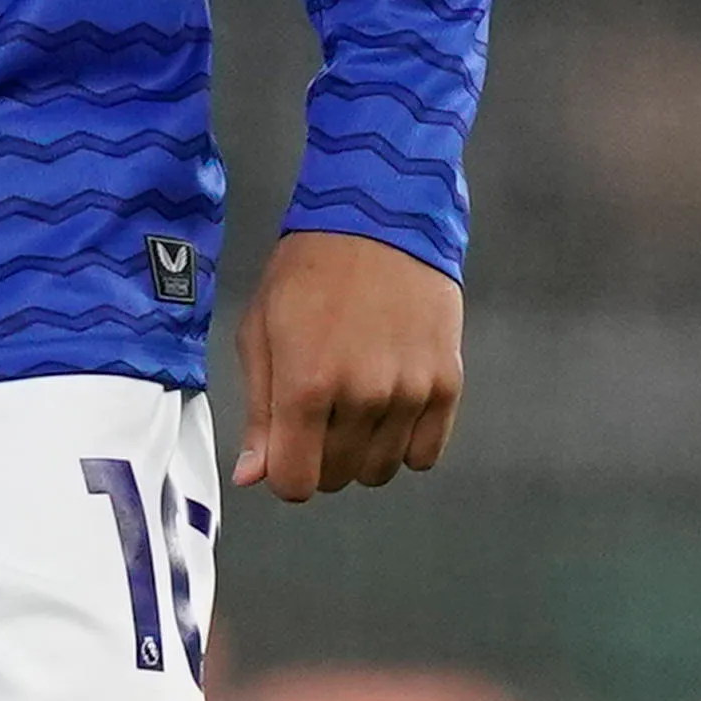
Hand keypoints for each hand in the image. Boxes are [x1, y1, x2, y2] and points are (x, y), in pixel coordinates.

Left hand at [231, 230, 461, 503]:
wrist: (377, 218)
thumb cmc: (307, 271)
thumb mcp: (261, 331)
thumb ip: (260, 410)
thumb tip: (253, 476)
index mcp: (307, 384)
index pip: (296, 482)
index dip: (285, 474)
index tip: (286, 449)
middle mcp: (363, 396)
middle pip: (339, 477)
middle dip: (320, 457)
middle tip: (318, 411)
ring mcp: (410, 392)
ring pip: (382, 470)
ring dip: (362, 451)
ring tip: (354, 401)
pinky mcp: (447, 383)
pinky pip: (425, 454)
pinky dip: (405, 442)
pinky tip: (390, 406)